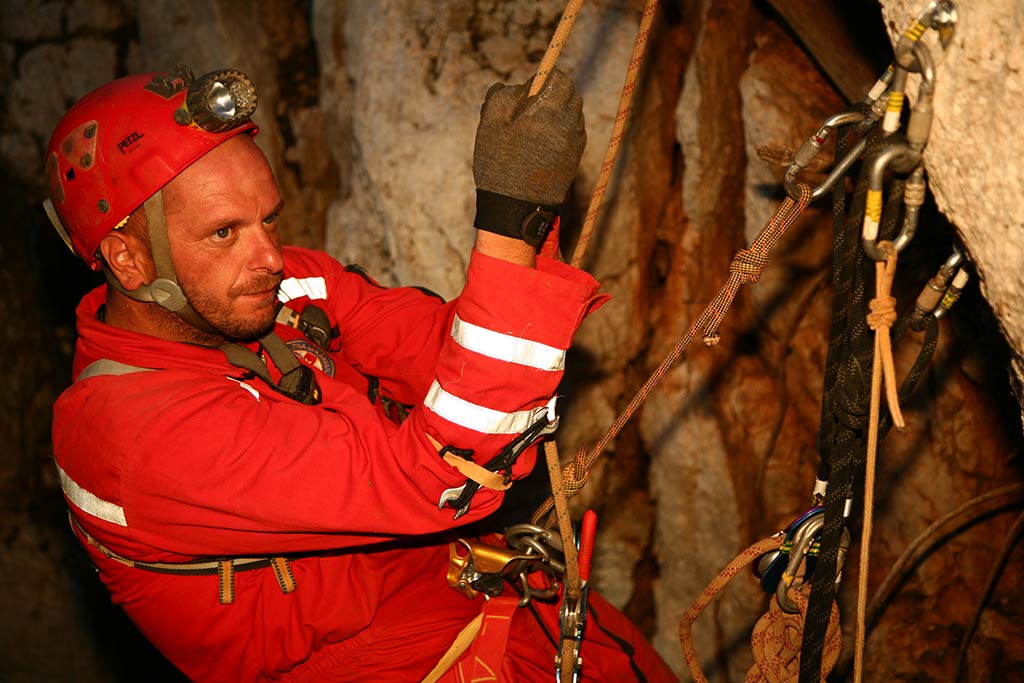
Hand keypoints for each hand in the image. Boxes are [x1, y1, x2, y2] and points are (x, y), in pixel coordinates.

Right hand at [473, 67, 585, 205]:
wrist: (515, 206)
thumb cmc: (500, 161)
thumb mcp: (491, 121)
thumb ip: (503, 94)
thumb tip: (517, 87)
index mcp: (551, 108)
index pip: (561, 78)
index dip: (546, 77)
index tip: (532, 86)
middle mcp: (569, 123)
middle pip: (570, 95)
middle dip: (554, 94)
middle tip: (532, 105)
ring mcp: (575, 143)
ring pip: (572, 115)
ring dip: (557, 113)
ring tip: (533, 128)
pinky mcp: (575, 158)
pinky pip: (572, 134)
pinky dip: (559, 132)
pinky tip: (540, 144)